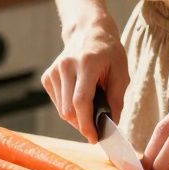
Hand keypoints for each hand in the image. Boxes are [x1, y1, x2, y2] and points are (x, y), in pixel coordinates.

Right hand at [41, 16, 128, 143]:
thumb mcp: (121, 72)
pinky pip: (57, 103)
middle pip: (69, 109)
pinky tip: (80, 99)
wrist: (88, 32)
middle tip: (97, 129)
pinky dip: (69, 109)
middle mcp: (66, 66)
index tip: (95, 138)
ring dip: (77, 118)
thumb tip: (111, 125)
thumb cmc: (109, 53)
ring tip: (91, 109)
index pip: (80, 101)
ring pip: (62, 110)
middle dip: (83, 125)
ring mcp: (54, 71)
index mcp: (86, 63)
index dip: (87, 124)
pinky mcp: (47, 76)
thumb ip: (117, 99)